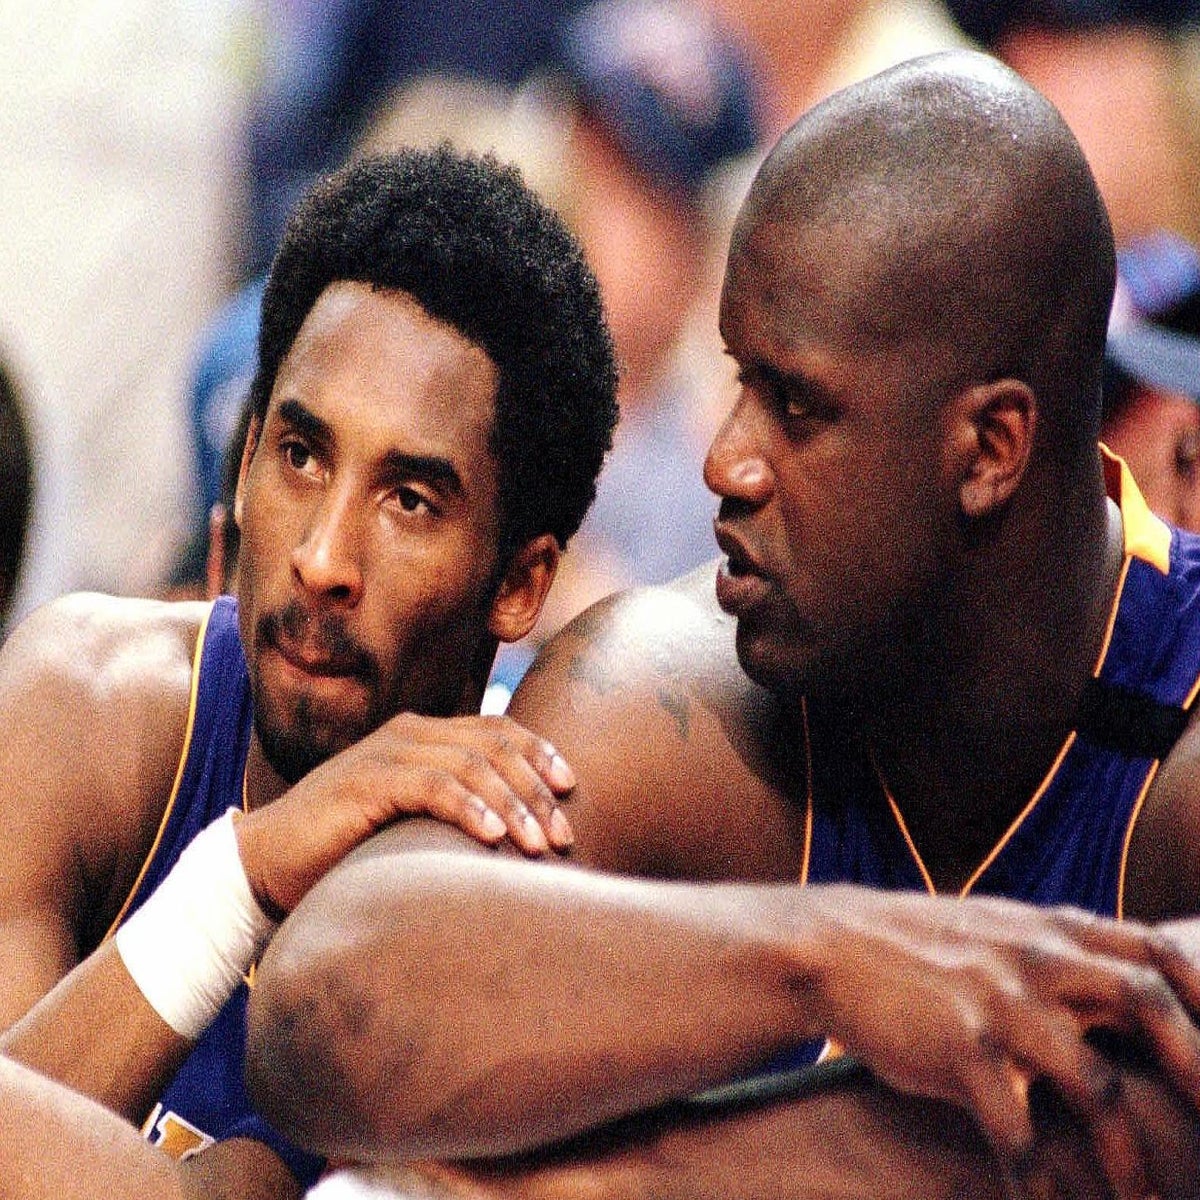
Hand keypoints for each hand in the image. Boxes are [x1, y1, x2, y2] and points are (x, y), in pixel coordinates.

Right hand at [236, 712, 575, 915]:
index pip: (497, 730)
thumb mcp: (411, 822)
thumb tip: (517, 835)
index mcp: (423, 735)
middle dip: (536, 788)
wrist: (265, 863)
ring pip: (470, 765)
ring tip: (538, 844)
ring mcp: (386, 753)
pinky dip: (468, 808)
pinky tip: (493, 837)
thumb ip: (452, 812)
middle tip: (564, 833)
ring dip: (512, 805)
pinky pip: (431, 786)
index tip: (571, 790)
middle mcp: (409, 733)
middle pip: (493, 745)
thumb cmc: (346, 849)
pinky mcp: (365, 782)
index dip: (539, 754)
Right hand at [802, 886, 1199, 1199]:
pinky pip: (1018, 1133)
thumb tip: (1120, 980)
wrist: (831, 947)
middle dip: (1198, 1067)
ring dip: (1130, 1156)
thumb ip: (1056, 950)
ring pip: (1095, 1083)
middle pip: (1146, 1002)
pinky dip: (1039, 1182)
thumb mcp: (995, 927)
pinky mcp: (960, 1051)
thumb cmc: (916, 944)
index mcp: (1049, 929)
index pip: (1155, 951)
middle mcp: (1035, 959)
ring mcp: (999, 1004)